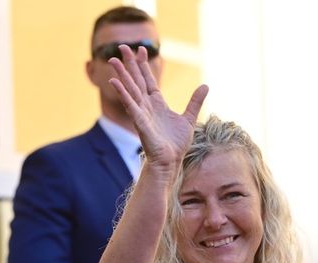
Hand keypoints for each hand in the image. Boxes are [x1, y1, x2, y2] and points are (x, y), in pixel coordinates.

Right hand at [107, 44, 207, 169]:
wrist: (170, 161)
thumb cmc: (176, 144)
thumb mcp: (188, 117)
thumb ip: (195, 101)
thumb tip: (205, 85)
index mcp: (157, 104)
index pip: (148, 80)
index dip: (144, 65)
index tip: (141, 50)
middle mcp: (146, 106)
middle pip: (136, 80)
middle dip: (129, 63)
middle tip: (122, 46)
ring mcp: (141, 113)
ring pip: (130, 88)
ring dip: (121, 73)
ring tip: (113, 59)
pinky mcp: (139, 121)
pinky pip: (130, 104)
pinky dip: (122, 92)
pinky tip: (115, 81)